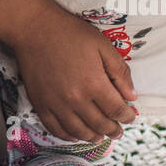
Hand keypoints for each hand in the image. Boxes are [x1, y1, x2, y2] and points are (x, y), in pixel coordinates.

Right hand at [13, 6, 138, 142]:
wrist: (34, 28)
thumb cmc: (69, 33)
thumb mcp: (102, 45)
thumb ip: (120, 71)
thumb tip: (132, 96)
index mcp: (94, 83)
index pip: (116, 110)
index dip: (127, 116)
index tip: (130, 117)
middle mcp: (76, 99)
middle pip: (99, 124)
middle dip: (113, 130)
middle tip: (118, 131)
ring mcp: (56, 104)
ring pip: (79, 131)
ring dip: (93, 137)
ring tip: (100, 137)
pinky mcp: (40, 104)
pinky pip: (55, 128)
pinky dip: (67, 136)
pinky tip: (75, 135)